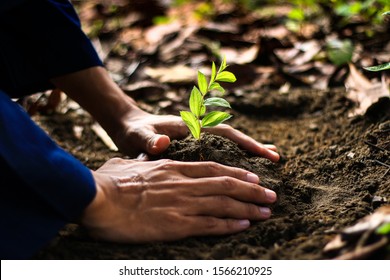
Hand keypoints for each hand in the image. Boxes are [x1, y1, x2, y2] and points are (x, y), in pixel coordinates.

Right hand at [81, 158, 276, 242]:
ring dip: (249, 208)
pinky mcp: (177, 224)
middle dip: (252, 190)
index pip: (213, 168)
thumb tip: (145, 155)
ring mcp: (182, 204)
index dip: (237, 172)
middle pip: (226, 184)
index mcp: (173, 168)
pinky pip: (210, 224)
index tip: (253, 177)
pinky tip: (244, 225)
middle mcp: (183, 184)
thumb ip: (142, 159)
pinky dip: (230, 224)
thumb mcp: (127, 162)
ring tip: (266, 212)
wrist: (98, 198)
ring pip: (224, 204)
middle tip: (271, 195)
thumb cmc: (108, 182)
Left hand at [114, 109, 279, 161]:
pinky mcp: (192, 148)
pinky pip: (216, 154)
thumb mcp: (137, 135)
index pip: (224, 133)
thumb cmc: (132, 131)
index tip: (265, 153)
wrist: (126, 127)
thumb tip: (161, 142)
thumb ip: (148, 140)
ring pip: (227, 146)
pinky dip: (230, 161)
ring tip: (268, 162)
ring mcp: (196, 139)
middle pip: (232, 139)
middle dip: (253, 147)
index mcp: (190, 126)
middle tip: (276, 158)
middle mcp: (197, 131)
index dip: (246, 142)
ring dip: (246, 153)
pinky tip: (238, 173)